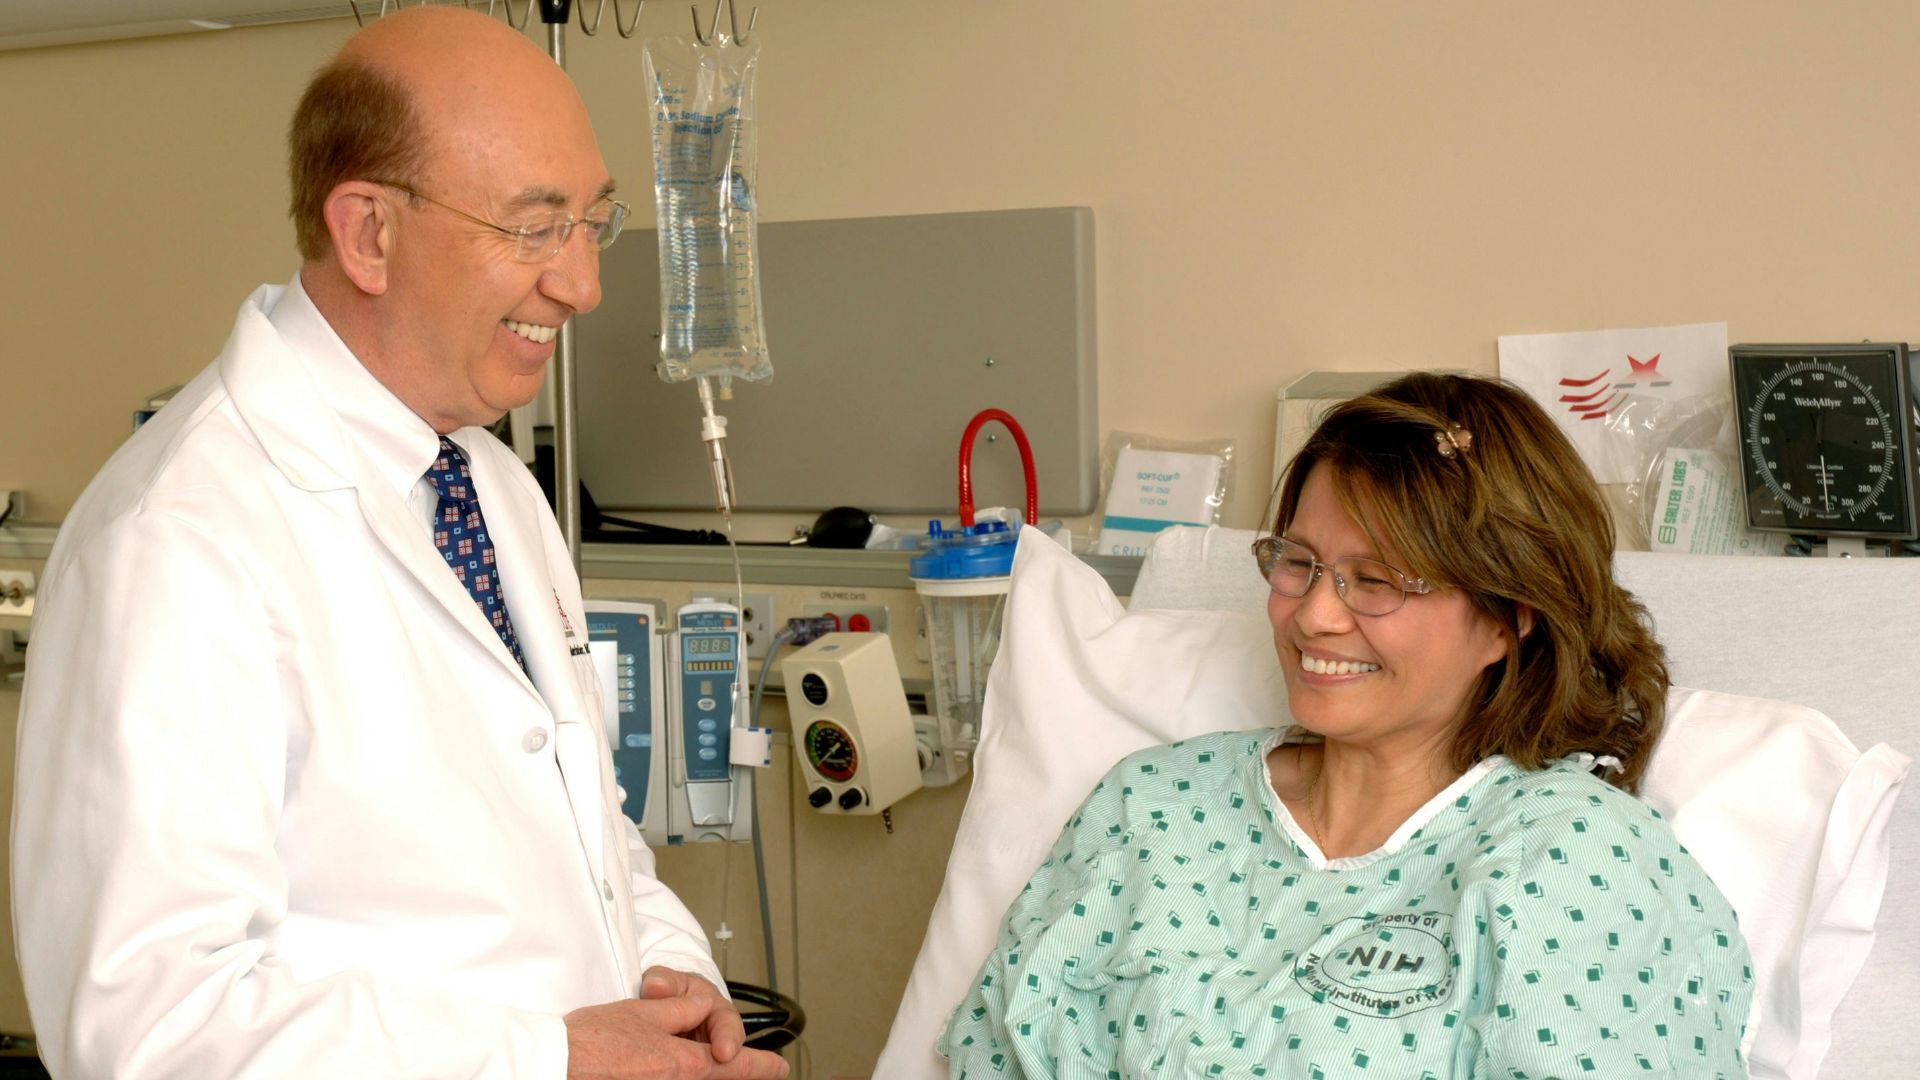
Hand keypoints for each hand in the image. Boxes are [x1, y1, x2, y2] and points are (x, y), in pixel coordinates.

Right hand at [564, 969, 787, 1079]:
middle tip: (760, 1069)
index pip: (735, 1065)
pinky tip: (674, 1069)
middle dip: (738, 1073)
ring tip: (716, 1063)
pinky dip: (683, 1077)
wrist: (552, 1065)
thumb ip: (681, 1011)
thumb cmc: (590, 1041)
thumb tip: (705, 1007)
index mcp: (683, 1063)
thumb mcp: (644, 1013)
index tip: (781, 1068)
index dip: (762, 1065)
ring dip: (708, 1075)